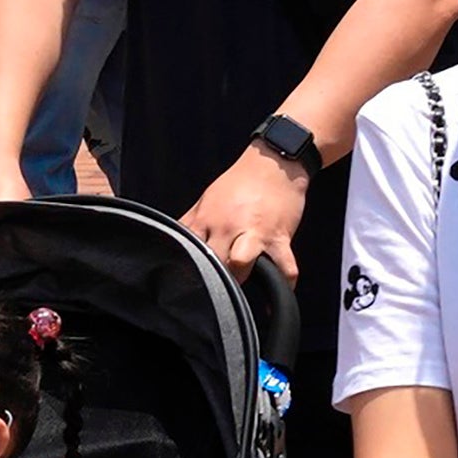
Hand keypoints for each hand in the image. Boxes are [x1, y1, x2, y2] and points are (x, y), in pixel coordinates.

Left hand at [182, 145, 307, 281]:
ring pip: (240, 266)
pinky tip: (279, 294)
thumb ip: (190, 224)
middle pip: (213, 265)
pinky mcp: (281, 238)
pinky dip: (285, 284)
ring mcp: (255, 233)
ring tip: (242, 290)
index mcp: (207, 220)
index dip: (188, 270)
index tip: (191, 281)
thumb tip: (172, 244)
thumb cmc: (240, 183)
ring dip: (240, 279)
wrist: (274, 163)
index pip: (189, 251)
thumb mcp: (206, 200)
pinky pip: (285, 269)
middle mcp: (228, 227)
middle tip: (217, 289)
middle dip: (214, 281)